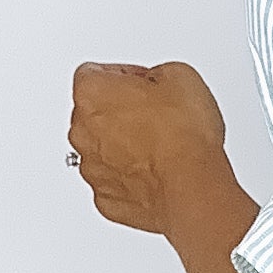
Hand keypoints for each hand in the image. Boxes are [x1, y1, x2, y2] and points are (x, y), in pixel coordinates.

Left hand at [67, 60, 232, 235]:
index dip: (125, 77)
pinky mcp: (107, 198)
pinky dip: (132, 178)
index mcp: (91, 92)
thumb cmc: (181, 136)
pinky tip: (157, 173)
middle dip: (120, 113)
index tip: (144, 84)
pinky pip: (114, 182)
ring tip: (161, 147)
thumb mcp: (179, 76)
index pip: (96, 73)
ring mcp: (91, 168)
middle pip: (93, 113)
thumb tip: (160, 85)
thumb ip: (156, 75)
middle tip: (155, 116)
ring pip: (101, 150)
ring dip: (123, 146)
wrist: (191, 185)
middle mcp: (82, 131)